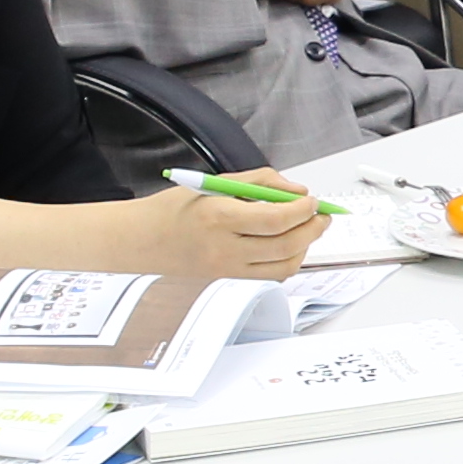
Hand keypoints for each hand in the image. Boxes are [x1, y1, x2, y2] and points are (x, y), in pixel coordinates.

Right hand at [148, 177, 324, 282]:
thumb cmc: (174, 209)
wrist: (141, 241)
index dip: (304, 211)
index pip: (277, 219)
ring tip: (306, 228)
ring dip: (305, 247)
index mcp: (219, 217)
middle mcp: (225, 249)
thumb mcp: (215, 183)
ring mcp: (228, 270)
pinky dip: (287, 261)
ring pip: (284, 267)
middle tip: (321, 216)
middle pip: (287, 246)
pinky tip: (287, 244)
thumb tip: (298, 192)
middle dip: (313, 229)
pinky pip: (270, 276)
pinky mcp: (229, 281)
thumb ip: (261, 182)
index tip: (313, 201)